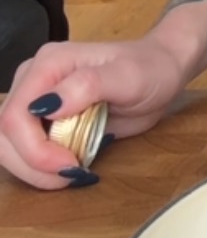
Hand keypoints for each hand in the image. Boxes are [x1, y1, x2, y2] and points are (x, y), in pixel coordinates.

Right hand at [0, 37, 186, 190]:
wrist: (160, 71)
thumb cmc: (148, 69)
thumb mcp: (127, 76)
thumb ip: (86, 86)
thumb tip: (47, 106)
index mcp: (48, 64)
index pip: (15, 116)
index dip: (33, 149)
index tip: (68, 164)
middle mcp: (33, 80)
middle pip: (4, 135)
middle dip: (30, 164)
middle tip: (71, 174)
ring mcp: (35, 99)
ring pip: (8, 145)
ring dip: (31, 169)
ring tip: (70, 172)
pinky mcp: (43, 118)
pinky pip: (24, 148)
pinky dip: (38, 167)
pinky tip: (66, 167)